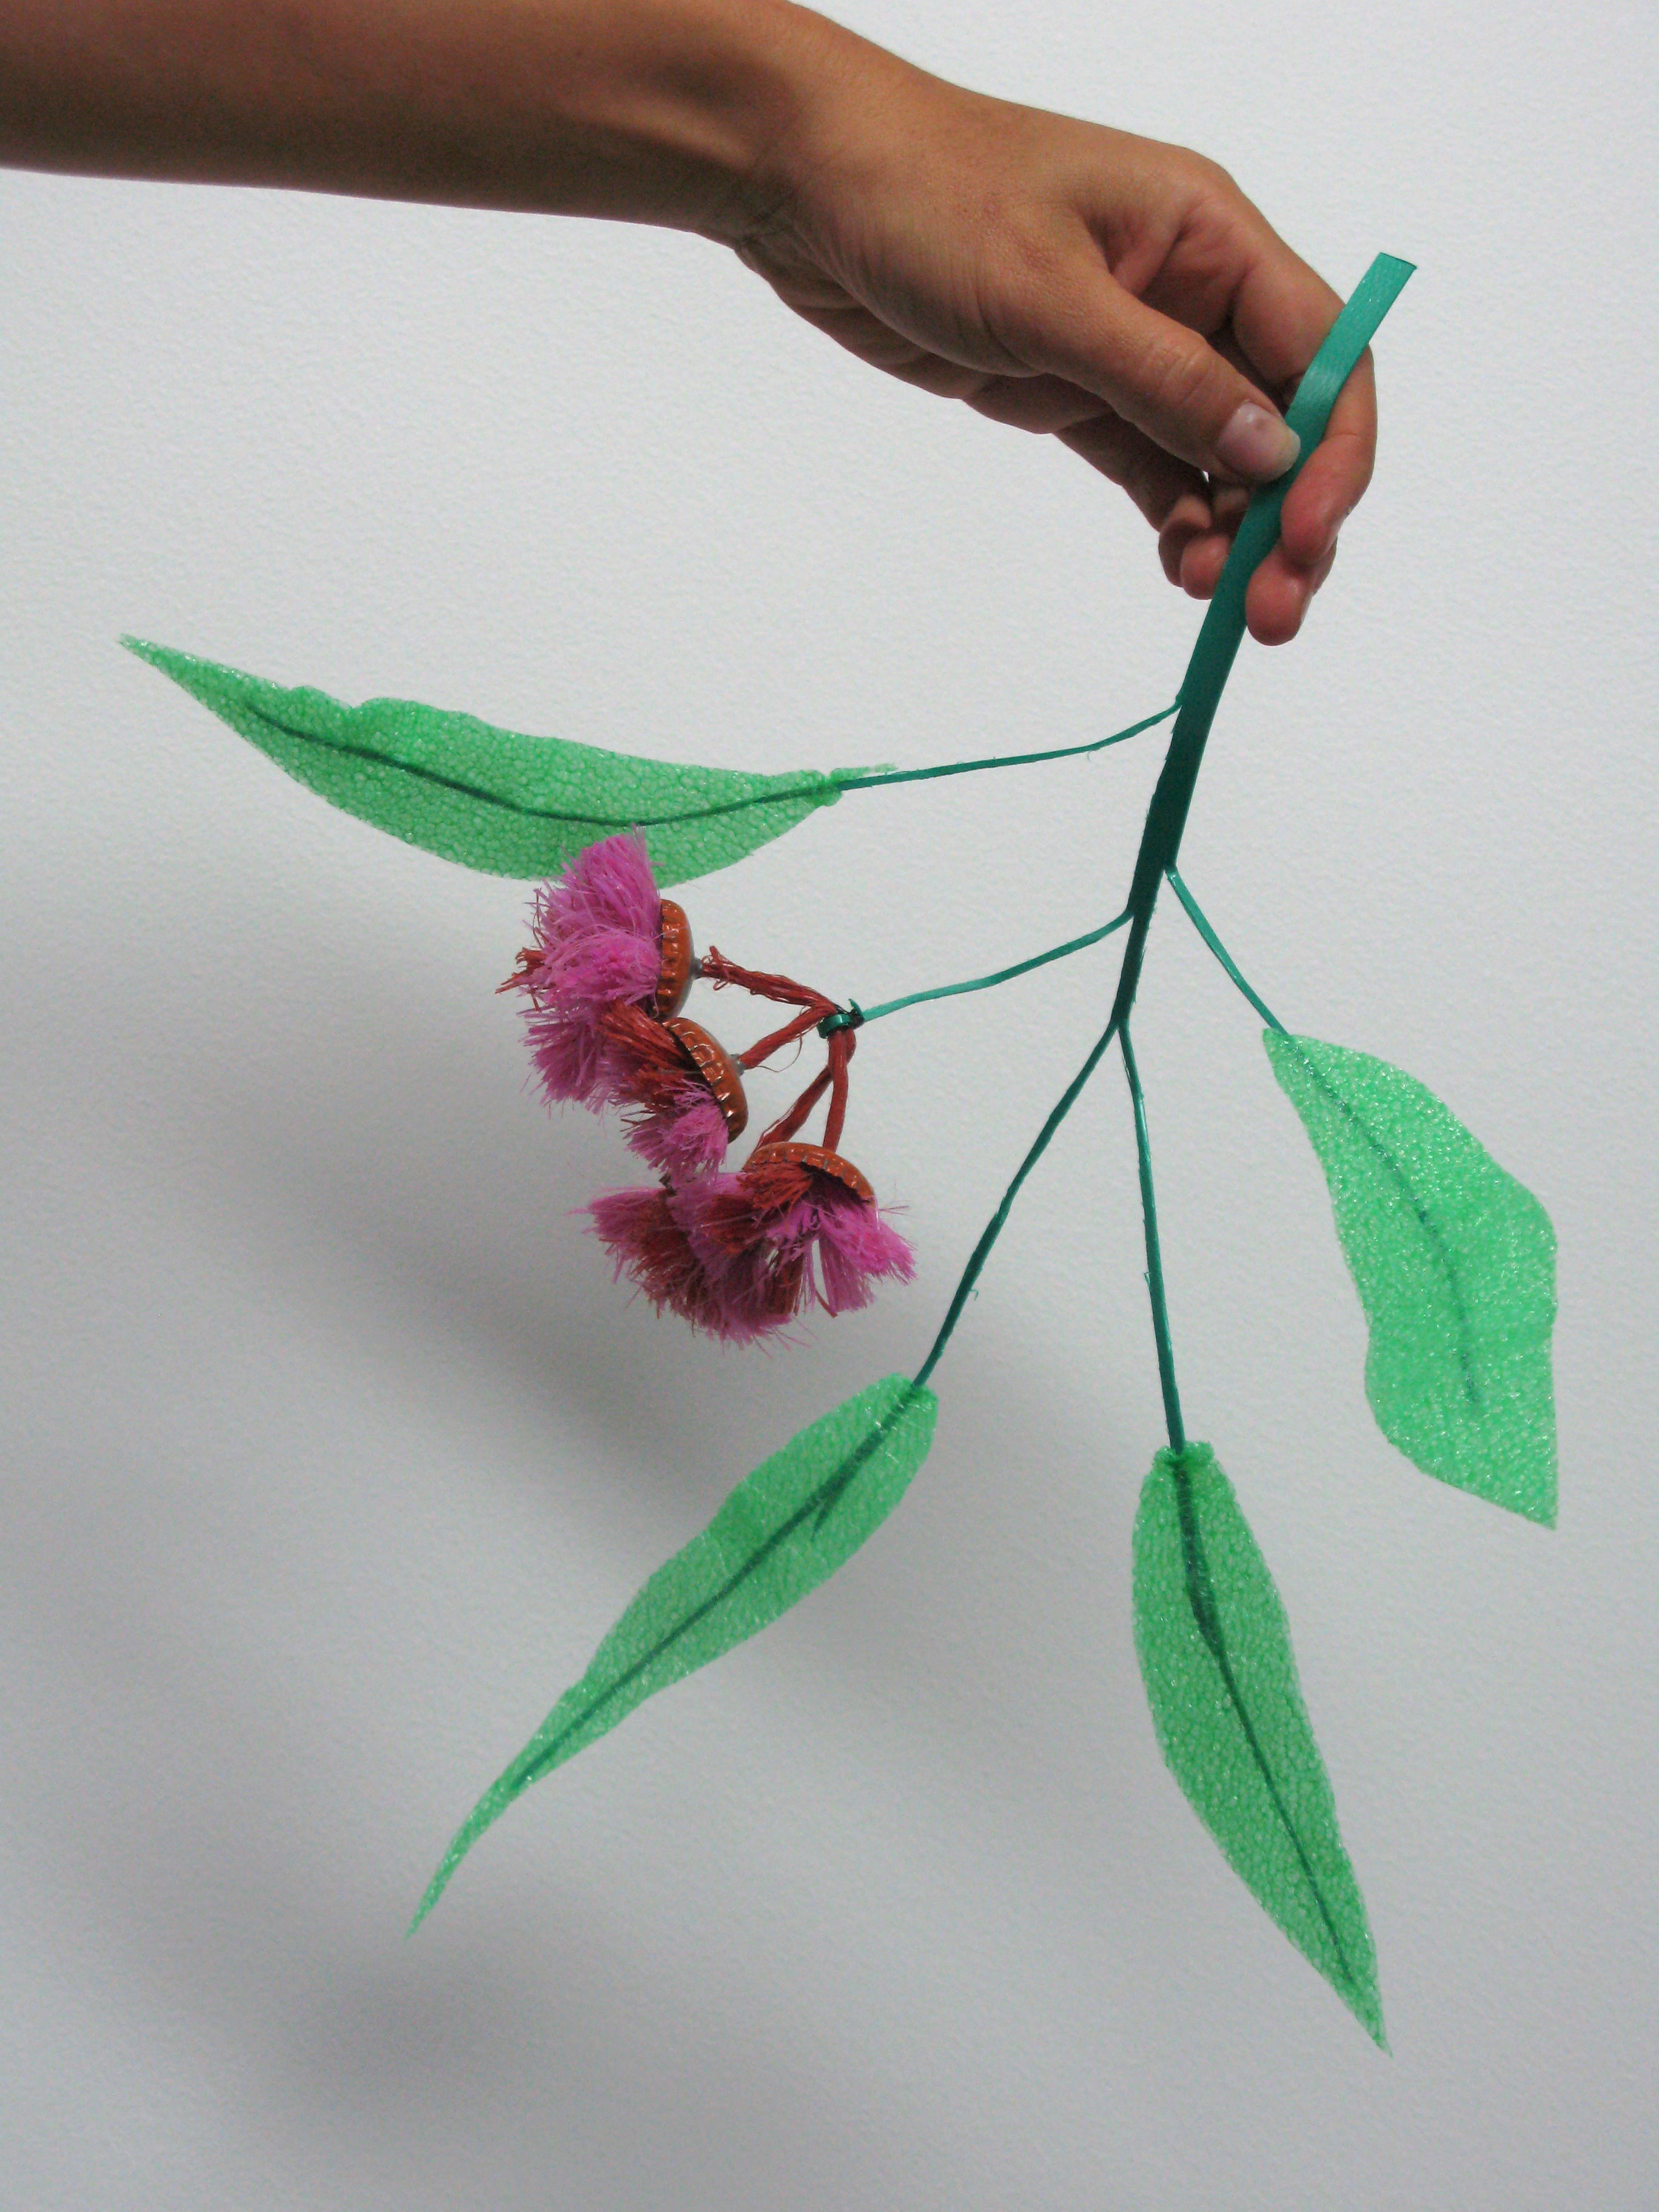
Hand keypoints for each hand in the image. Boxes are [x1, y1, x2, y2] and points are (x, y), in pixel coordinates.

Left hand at [736, 37, 1372, 643]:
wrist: (814, 187)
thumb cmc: (929, 195)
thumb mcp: (1051, 294)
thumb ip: (1164, 378)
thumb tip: (1272, 448)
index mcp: (1211, 234)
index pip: (1323, 350)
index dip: (1334, 450)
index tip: (1309, 534)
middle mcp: (1190, 290)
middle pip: (1284, 416)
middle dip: (1290, 514)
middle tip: (1270, 609)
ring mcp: (1136, 346)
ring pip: (1223, 455)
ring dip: (1235, 532)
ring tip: (1217, 604)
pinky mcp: (1078, 392)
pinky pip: (1156, 467)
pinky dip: (1179, 522)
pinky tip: (1180, 569)